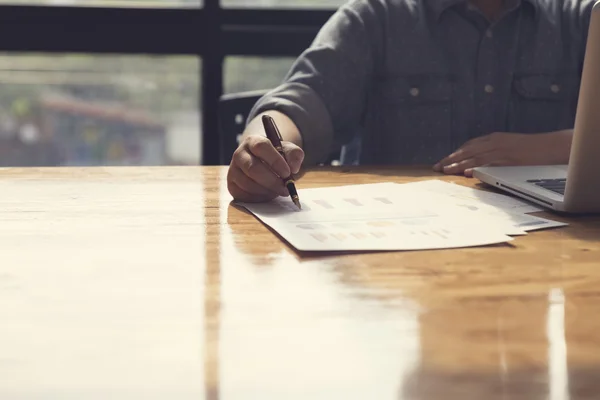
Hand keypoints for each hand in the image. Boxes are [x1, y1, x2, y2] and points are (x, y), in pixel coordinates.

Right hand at [227, 135, 303, 201]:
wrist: (263, 164)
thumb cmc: (276, 157)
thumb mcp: (288, 151)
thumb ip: (295, 155)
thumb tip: (293, 168)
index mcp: (253, 141)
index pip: (261, 147)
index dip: (275, 161)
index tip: (288, 173)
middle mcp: (239, 154)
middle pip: (253, 168)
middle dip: (272, 181)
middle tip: (286, 188)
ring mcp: (233, 170)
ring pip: (248, 184)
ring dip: (267, 191)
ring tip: (278, 191)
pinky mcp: (232, 185)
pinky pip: (244, 195)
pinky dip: (259, 198)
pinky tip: (268, 194)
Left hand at [433, 131, 570, 176]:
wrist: (553, 146)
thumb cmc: (533, 149)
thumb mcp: (510, 146)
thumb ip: (494, 151)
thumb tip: (479, 163)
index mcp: (494, 138)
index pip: (469, 146)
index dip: (455, 154)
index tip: (443, 161)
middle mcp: (495, 142)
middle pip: (467, 150)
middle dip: (451, 159)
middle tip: (436, 167)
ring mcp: (501, 151)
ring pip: (474, 157)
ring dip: (458, 164)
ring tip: (445, 170)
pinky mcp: (508, 160)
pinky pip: (489, 164)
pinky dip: (476, 168)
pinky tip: (466, 172)